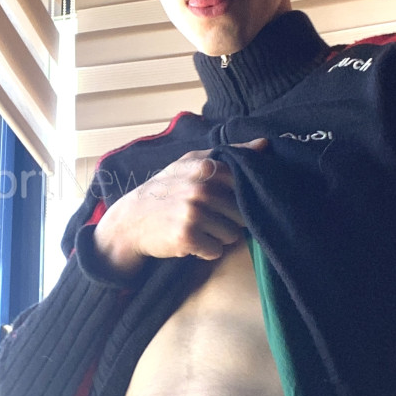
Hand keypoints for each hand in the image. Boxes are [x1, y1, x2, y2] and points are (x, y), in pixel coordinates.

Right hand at [93, 140, 266, 276]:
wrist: (131, 221)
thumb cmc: (167, 190)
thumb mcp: (192, 164)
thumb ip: (230, 153)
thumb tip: (265, 145)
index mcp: (205, 166)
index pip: (245, 186)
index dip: (237, 197)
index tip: (222, 199)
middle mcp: (200, 188)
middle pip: (242, 215)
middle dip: (228, 220)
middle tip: (205, 217)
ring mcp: (193, 213)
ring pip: (232, 235)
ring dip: (218, 236)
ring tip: (197, 228)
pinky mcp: (187, 237)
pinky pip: (216, 251)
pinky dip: (206, 250)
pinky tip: (190, 240)